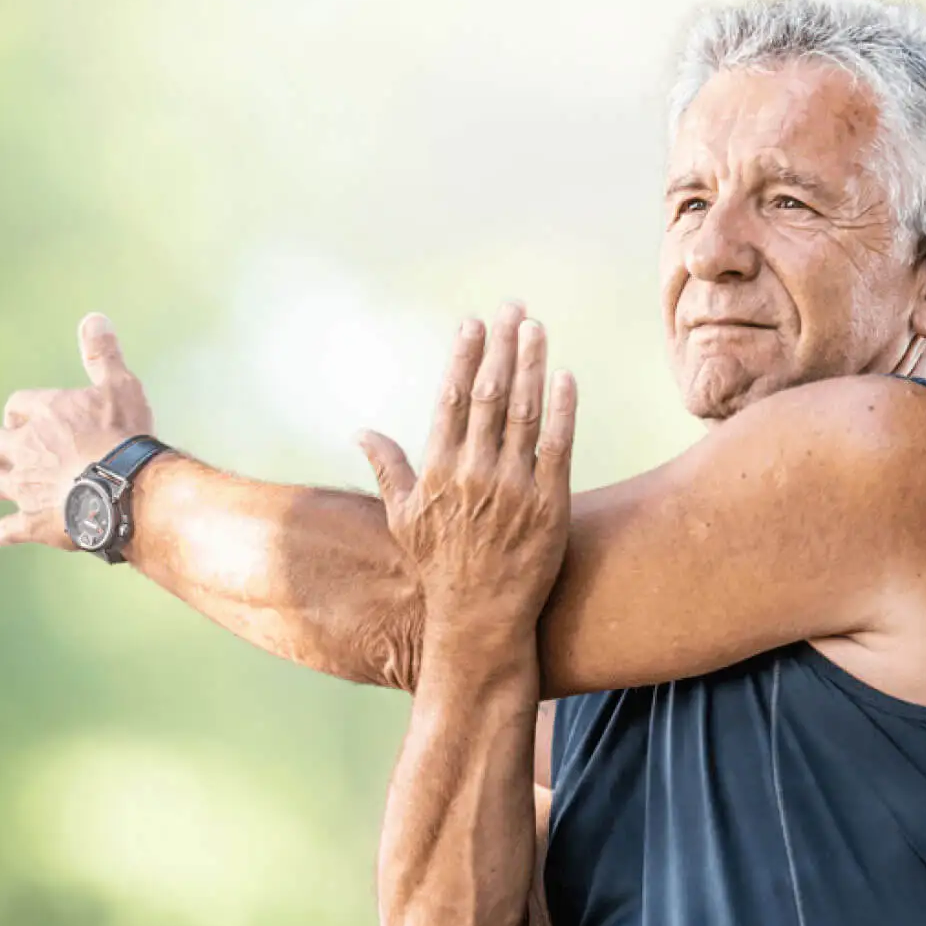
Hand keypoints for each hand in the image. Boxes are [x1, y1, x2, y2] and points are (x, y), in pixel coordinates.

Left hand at [0, 313, 155, 548]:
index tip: (24, 420)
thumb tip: (93, 317)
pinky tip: (2, 533)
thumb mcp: (118, 386)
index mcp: (43, 414)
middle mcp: (23, 449)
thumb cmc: (123, 436)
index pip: (17, 407)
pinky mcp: (30, 522)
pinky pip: (5, 529)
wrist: (124, 488)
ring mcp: (23, 487)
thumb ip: (102, 355)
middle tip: (0, 455)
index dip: (20, 414)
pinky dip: (3, 531)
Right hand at [356, 304, 576, 638]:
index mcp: (438, 472)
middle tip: (512, 309)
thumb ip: (387, 468)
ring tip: (536, 328)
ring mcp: (514, 488)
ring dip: (531, 366)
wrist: (480, 616)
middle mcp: (475, 474)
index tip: (471, 323)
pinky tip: (564, 377)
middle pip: (489, 396)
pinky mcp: (550, 505)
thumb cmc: (437, 565)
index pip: (450, 401)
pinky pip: (557, 448)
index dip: (462, 357)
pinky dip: (563, 410)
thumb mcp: (402, 517)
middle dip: (500, 347)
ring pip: (524, 413)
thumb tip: (361, 431)